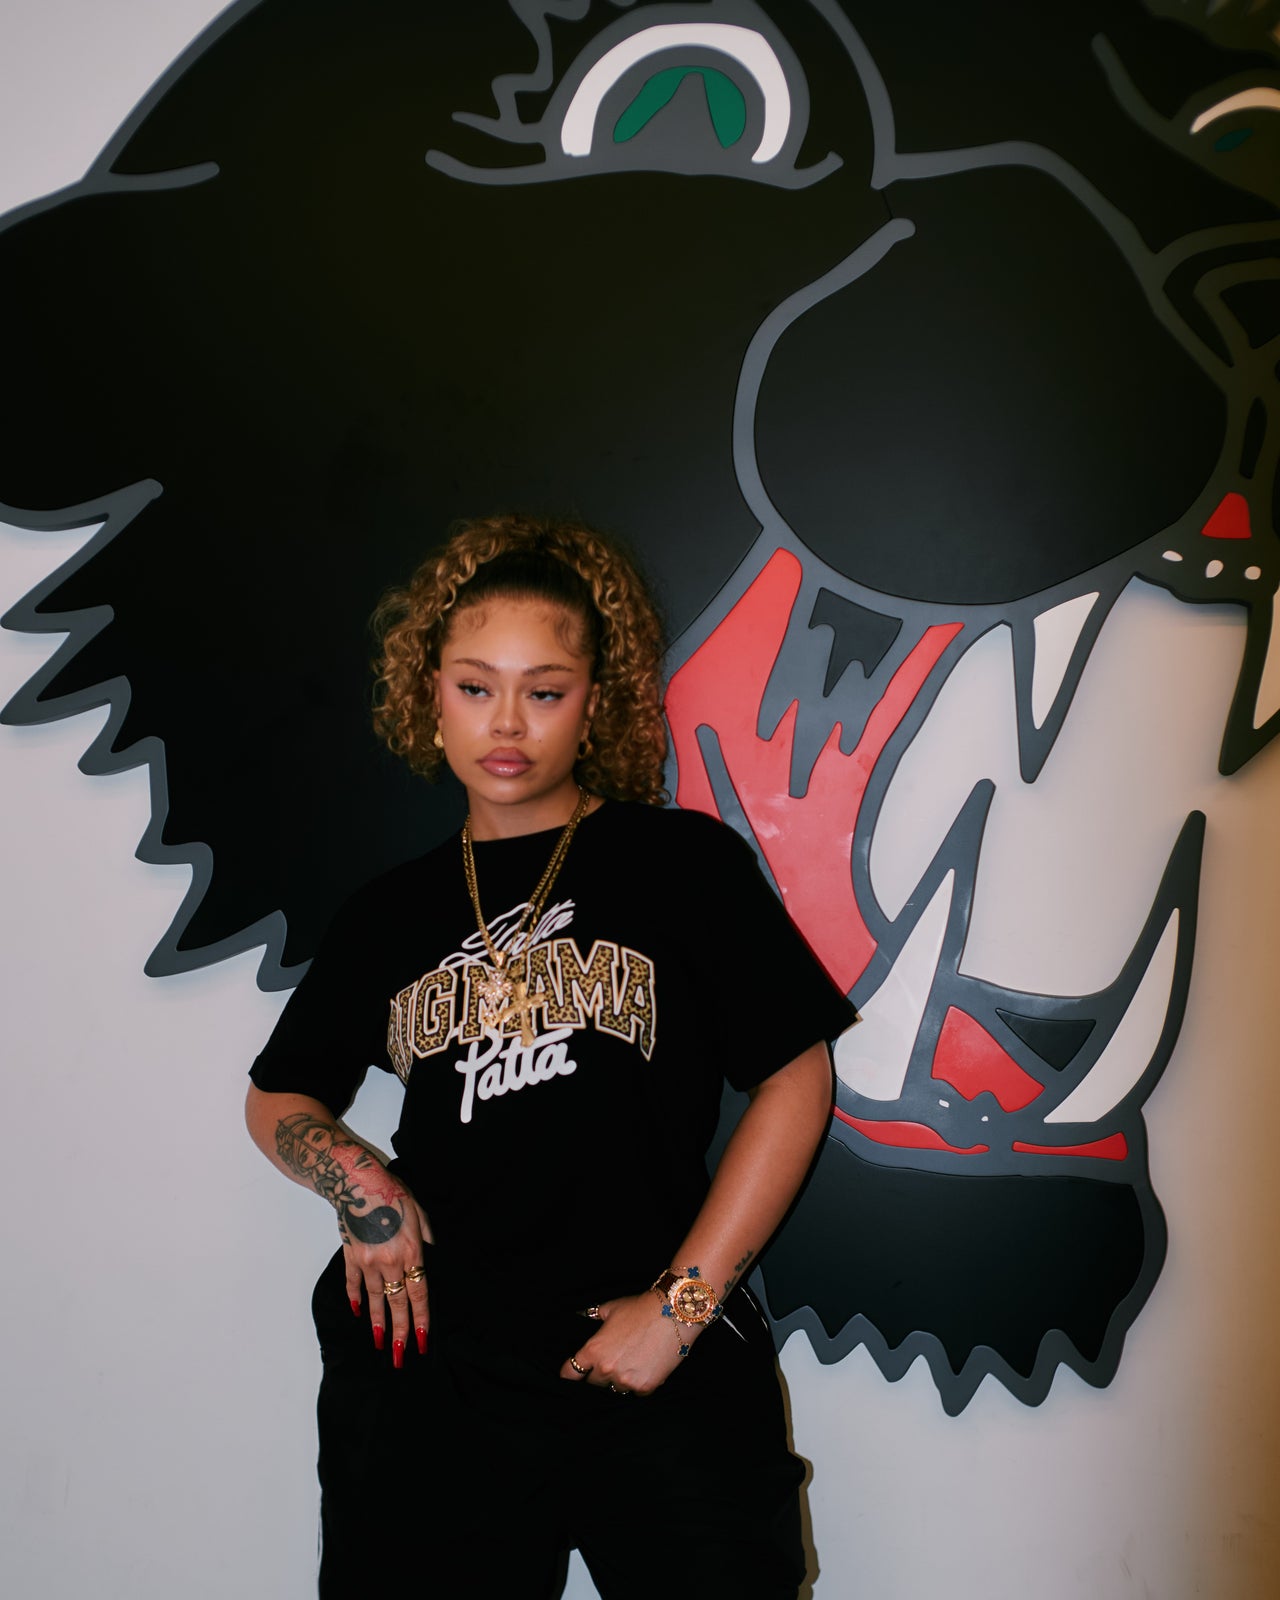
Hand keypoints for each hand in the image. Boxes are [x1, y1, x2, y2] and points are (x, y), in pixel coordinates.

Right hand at [257, 1099, 433, 1365]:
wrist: (357, 1182)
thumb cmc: (393, 1193)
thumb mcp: (420, 1211)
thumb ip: (427, 1236)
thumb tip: (430, 1256)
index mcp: (412, 1251)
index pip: (418, 1294)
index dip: (420, 1319)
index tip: (421, 1342)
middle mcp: (390, 1261)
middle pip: (397, 1303)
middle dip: (399, 1332)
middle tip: (399, 1357)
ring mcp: (368, 1261)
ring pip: (376, 1298)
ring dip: (378, 1323)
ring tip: (380, 1344)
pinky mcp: (351, 1256)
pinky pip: (353, 1283)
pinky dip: (355, 1299)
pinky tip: (358, 1313)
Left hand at [558, 1292, 701, 1395]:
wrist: (673, 1314)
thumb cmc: (641, 1308)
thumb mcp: (611, 1308)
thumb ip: (594, 1316)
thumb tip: (581, 1316)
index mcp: (594, 1350)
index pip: (571, 1372)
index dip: (569, 1373)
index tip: (571, 1374)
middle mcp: (607, 1369)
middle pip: (594, 1383)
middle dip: (600, 1373)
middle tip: (612, 1359)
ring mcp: (626, 1380)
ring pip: (616, 1388)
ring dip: (620, 1379)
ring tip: (632, 1361)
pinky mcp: (645, 1387)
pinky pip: (636, 1391)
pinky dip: (639, 1382)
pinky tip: (646, 1366)